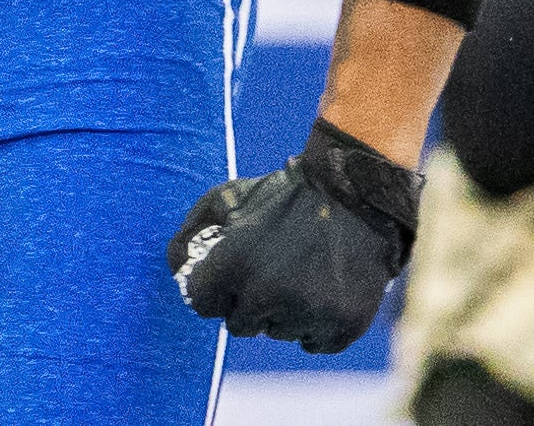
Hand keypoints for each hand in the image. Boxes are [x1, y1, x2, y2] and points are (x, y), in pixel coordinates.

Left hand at [169, 118, 419, 353]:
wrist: (358, 191)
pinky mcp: (342, 325)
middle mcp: (270, 294)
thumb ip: (190, 234)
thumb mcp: (228, 198)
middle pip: (240, 325)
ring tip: (306, 270)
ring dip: (285, 310)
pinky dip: (317, 323)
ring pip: (279, 333)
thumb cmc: (285, 194)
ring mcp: (309, 312)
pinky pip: (314, 342)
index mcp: (237, 264)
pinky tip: (326, 287)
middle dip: (250, 301)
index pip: (203, 304)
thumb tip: (175, 269)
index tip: (234, 270)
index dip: (216, 286)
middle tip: (274, 267)